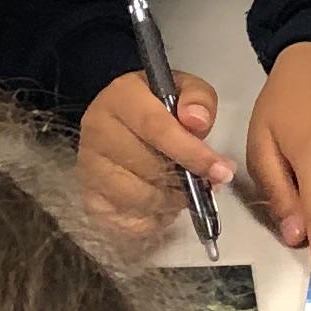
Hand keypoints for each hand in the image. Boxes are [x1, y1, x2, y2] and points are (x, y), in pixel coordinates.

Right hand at [79, 65, 228, 243]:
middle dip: (184, 181)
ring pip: (139, 199)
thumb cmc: (156, 107)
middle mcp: (97, 130)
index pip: (157, 128)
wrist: (121, 125)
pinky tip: (160, 203)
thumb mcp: (183, 89)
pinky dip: (152, 219)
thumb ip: (198, 99)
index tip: (221, 171)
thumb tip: (196, 121)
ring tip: (178, 188)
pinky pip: (127, 221)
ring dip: (170, 201)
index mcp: (121, 97)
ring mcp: (89, 167)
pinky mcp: (90, 198)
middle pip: (149, 168)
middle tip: (201, 181)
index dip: (193, 153)